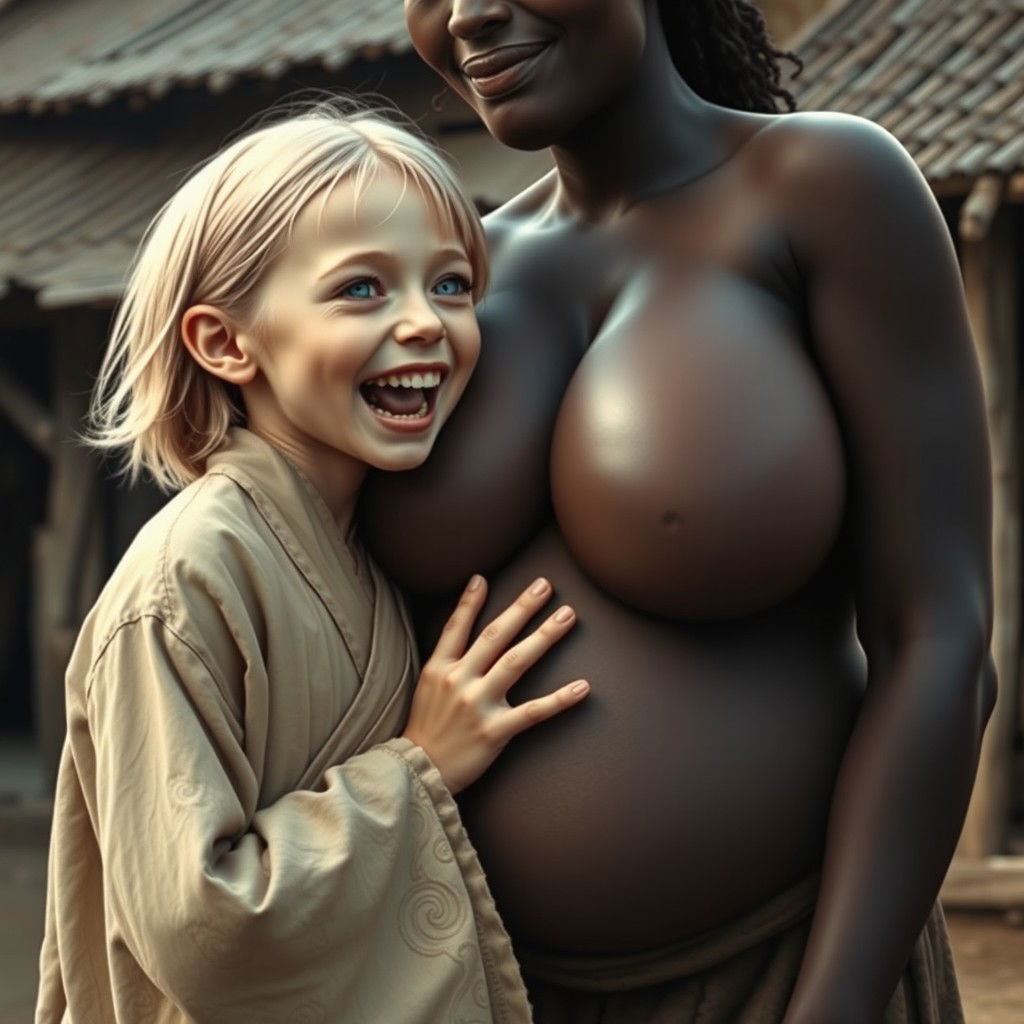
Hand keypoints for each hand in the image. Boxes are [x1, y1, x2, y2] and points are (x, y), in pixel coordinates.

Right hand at [402, 575, 589, 793]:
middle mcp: (460, 681)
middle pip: (495, 635)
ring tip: (567, 615)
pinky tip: (583, 686)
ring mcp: (478, 705)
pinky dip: (560, 699)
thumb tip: (461, 632)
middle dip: (522, 608)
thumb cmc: (427, 728)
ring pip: (516, 662)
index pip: (457, 627)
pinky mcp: (495, 731)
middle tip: (545, 585)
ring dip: (544, 636)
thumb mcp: (426, 687)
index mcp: (440, 669)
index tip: (483, 577)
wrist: (419, 773)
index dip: (469, 602)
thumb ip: (445, 660)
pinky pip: (533, 712)